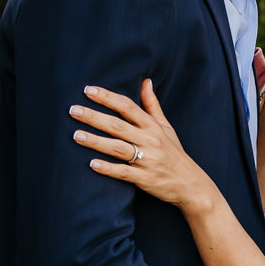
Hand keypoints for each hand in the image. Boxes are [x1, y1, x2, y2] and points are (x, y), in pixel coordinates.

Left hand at [73, 79, 214, 211]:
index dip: (107, 97)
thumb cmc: (174, 153)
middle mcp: (150, 140)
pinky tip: (92, 164)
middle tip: (73, 110)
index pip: (127, 106)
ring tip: (75, 135)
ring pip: (117, 148)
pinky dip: (108, 168)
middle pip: (117, 125)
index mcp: (152, 126)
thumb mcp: (166, 127)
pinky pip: (123, 172)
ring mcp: (147, 160)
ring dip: (95, 141)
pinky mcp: (145, 179)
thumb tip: (145, 81)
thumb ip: (152, 105)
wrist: (191, 184)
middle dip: (94, 117)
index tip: (88, 90)